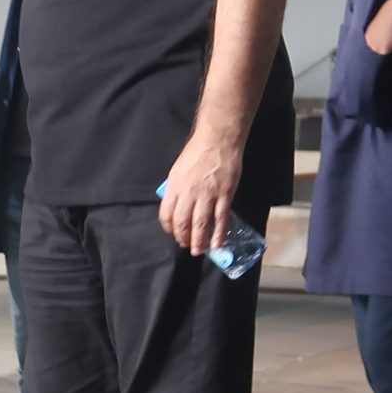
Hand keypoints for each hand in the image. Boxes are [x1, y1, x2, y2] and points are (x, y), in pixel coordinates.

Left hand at [160, 133, 244, 256]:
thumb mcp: (177, 170)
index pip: (167, 214)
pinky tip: (217, 244)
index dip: (169, 228)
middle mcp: (189, 193)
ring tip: (198, 251)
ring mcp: (208, 195)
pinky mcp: (224, 195)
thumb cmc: (196, 153)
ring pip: (201, 224)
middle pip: (182, 223)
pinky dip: (219, 234)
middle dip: (183, 238)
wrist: (217, 141)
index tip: (173, 233)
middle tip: (186, 245)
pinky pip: (220, 219)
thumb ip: (175, 189)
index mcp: (174, 187)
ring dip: (199, 241)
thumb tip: (175, 205)